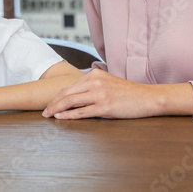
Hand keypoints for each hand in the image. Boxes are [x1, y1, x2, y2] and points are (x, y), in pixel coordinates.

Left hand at [41, 69, 192, 119]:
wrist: (148, 97)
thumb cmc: (129, 93)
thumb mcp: (108, 82)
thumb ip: (93, 85)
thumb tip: (78, 94)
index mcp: (94, 74)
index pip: (70, 86)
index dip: (57, 96)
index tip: (49, 103)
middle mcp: (95, 82)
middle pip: (66, 92)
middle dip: (52, 102)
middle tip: (44, 111)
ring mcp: (100, 94)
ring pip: (71, 101)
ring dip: (56, 109)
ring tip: (48, 115)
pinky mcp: (105, 106)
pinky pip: (82, 111)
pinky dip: (69, 115)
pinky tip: (61, 118)